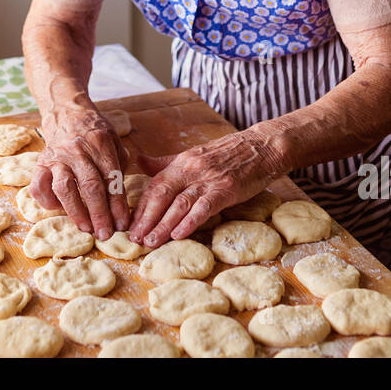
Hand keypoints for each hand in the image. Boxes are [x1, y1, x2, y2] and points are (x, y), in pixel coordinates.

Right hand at [31, 108, 128, 240]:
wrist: (66, 112)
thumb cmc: (93, 131)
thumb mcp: (113, 140)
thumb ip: (119, 164)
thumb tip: (121, 197)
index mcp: (100, 145)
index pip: (111, 179)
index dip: (118, 204)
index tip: (123, 223)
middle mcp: (78, 151)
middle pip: (90, 186)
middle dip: (100, 214)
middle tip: (106, 234)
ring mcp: (57, 157)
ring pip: (65, 188)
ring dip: (76, 211)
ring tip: (86, 228)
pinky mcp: (40, 163)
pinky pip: (39, 186)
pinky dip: (47, 201)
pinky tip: (58, 210)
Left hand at [127, 130, 283, 247]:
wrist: (261, 147)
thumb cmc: (228, 154)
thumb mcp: (193, 155)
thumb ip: (165, 163)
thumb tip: (139, 161)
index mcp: (180, 163)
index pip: (154, 186)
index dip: (140, 207)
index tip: (129, 225)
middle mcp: (190, 170)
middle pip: (161, 195)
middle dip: (146, 219)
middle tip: (134, 240)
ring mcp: (208, 179)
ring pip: (179, 204)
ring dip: (163, 225)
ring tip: (150, 242)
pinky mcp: (225, 189)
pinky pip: (204, 206)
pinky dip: (190, 221)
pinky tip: (179, 234)